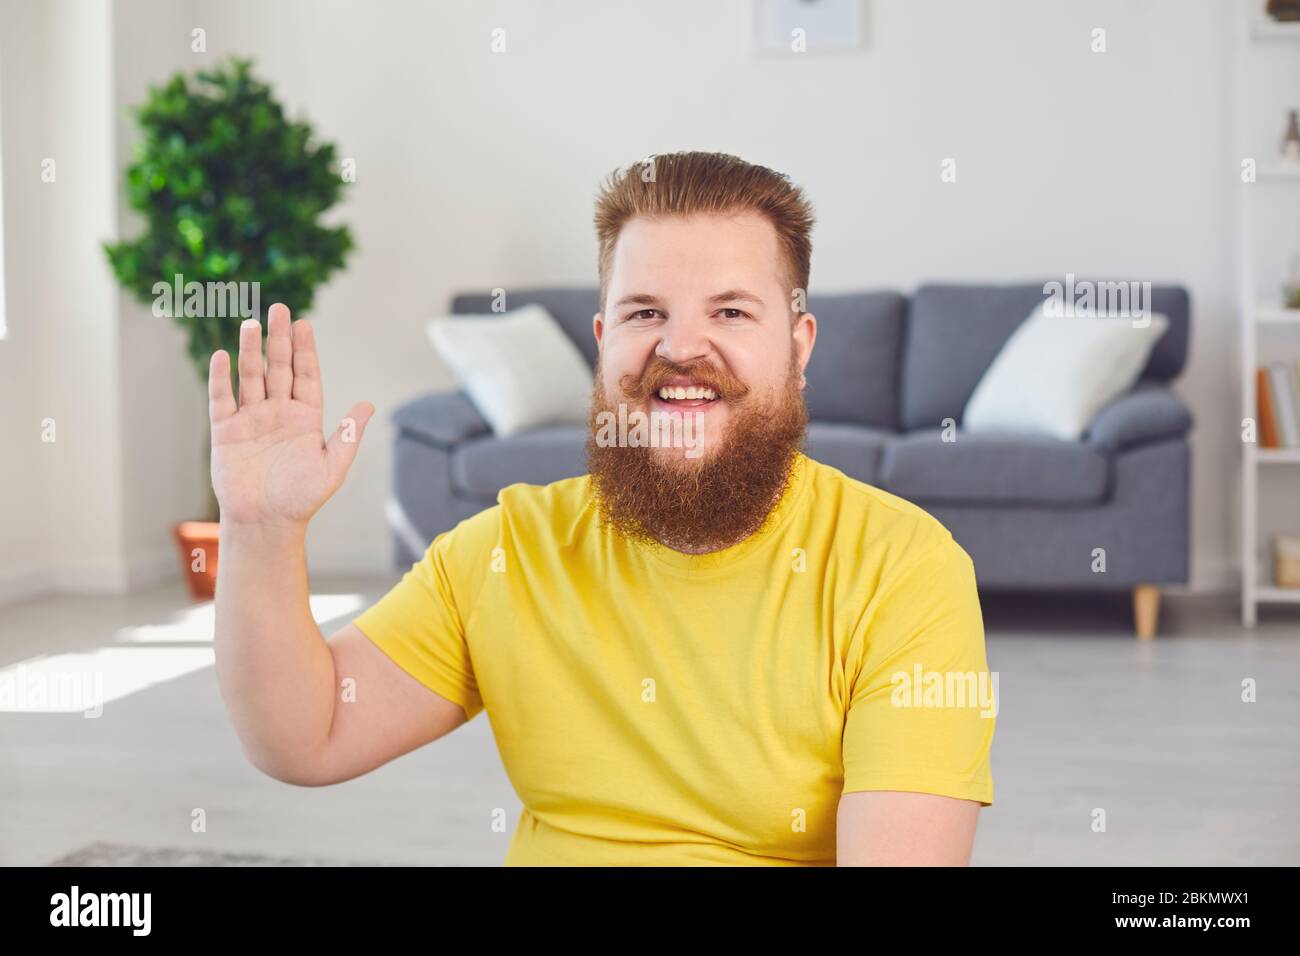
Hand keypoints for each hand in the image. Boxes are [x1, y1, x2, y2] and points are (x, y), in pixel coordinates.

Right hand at [208, 302, 373, 527]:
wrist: (266, 522)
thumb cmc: (302, 498)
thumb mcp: (333, 467)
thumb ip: (347, 435)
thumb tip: (368, 405)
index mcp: (305, 417)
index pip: (306, 376)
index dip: (305, 350)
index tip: (303, 324)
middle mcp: (278, 412)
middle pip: (278, 368)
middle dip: (279, 339)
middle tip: (278, 309)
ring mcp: (251, 419)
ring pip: (251, 377)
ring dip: (250, 351)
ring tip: (251, 324)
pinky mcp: (226, 431)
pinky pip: (222, 399)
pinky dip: (220, 378)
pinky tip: (222, 355)